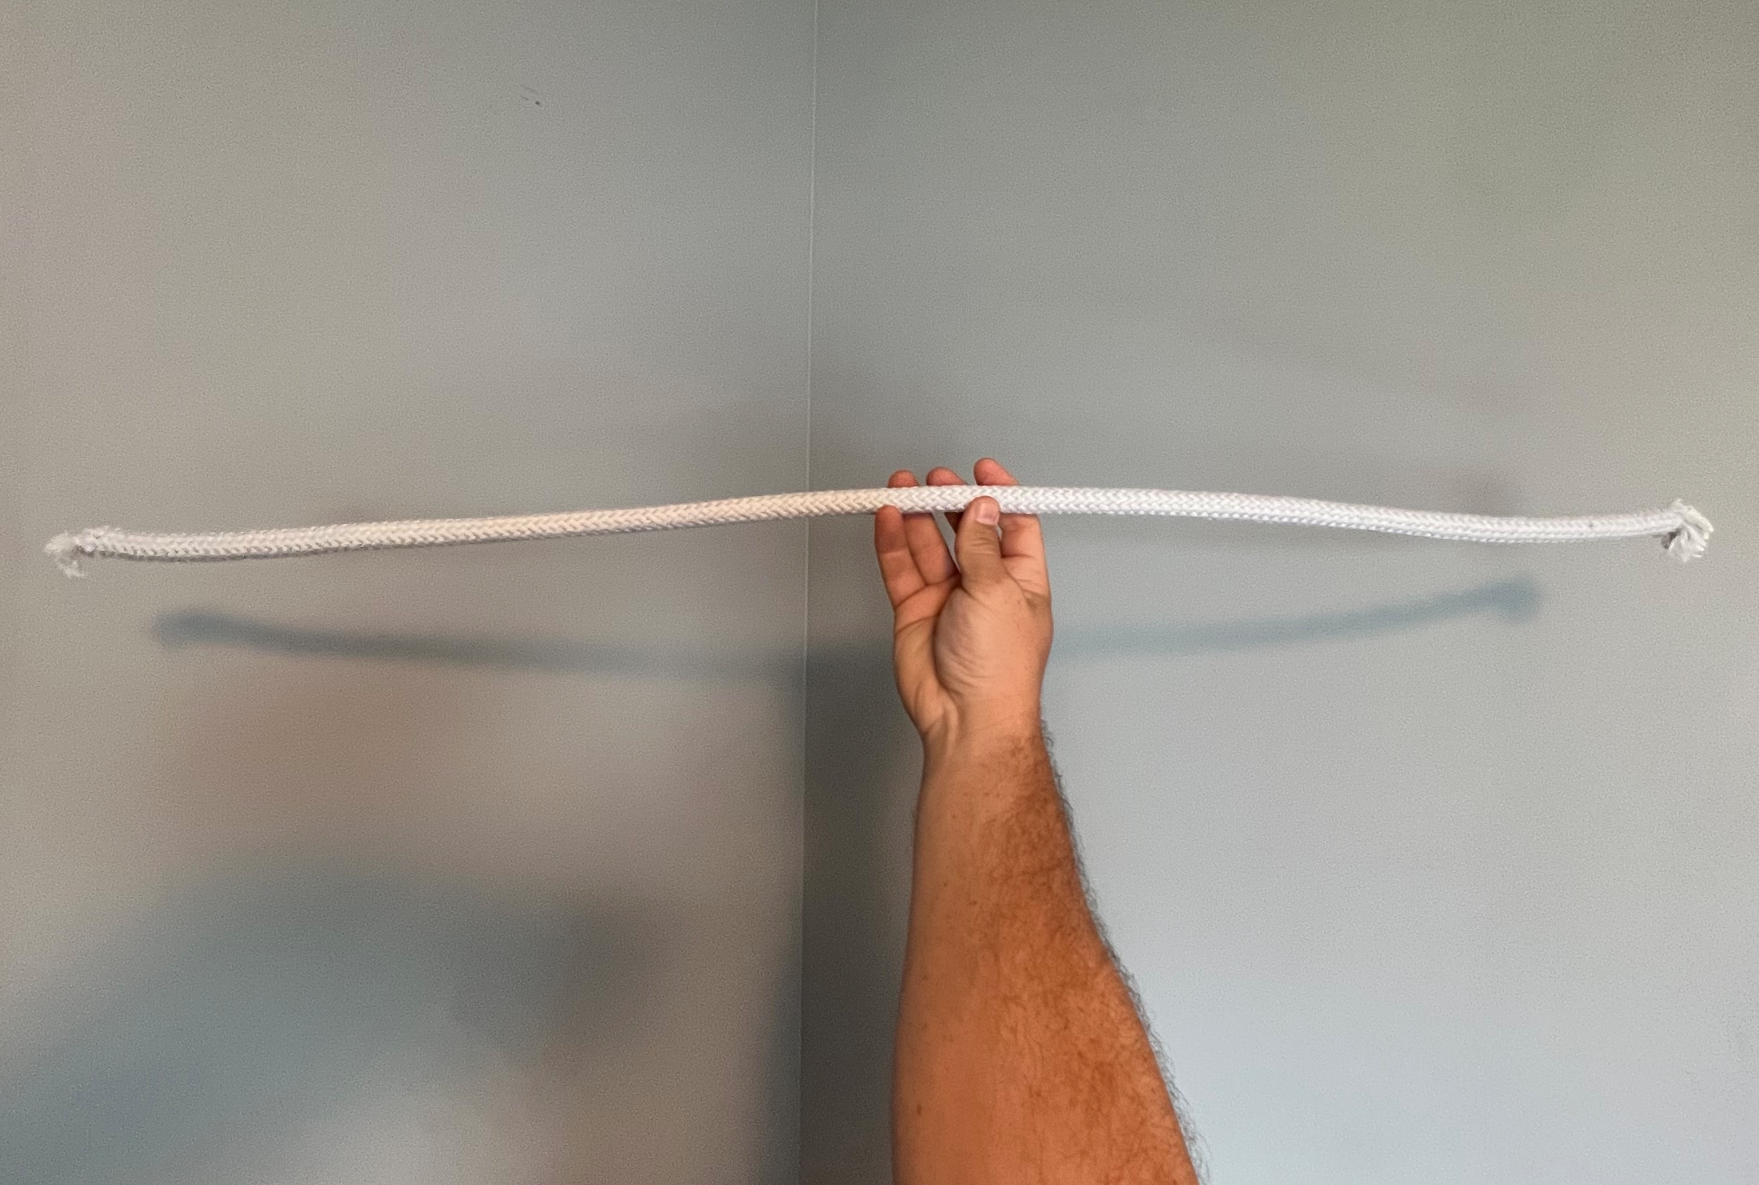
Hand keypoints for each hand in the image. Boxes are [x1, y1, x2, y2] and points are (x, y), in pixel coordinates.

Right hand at [873, 458, 1053, 751]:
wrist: (965, 716)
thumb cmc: (998, 668)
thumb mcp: (997, 591)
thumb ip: (981, 546)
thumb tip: (981, 507)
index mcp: (1021, 578)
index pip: (1013, 524)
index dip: (998, 494)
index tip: (981, 469)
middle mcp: (985, 585)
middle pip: (966, 530)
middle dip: (951, 501)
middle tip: (935, 477)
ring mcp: (949, 598)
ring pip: (929, 545)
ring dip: (918, 515)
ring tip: (904, 486)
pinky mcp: (916, 611)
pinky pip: (902, 568)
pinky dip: (894, 541)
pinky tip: (889, 517)